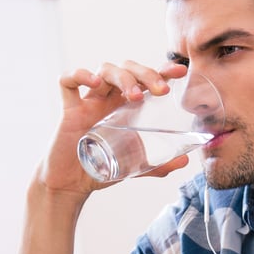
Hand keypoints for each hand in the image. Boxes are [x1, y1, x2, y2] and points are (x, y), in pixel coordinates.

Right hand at [38, 61, 189, 196]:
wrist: (72, 184)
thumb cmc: (101, 169)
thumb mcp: (135, 166)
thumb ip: (159, 164)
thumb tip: (186, 161)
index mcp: (125, 105)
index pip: (145, 79)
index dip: (162, 70)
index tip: (180, 72)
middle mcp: (108, 98)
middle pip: (128, 68)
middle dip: (146, 74)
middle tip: (160, 90)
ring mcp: (88, 101)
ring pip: (105, 70)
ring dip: (123, 77)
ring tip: (133, 95)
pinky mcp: (68, 110)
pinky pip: (68, 82)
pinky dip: (80, 75)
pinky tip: (94, 83)